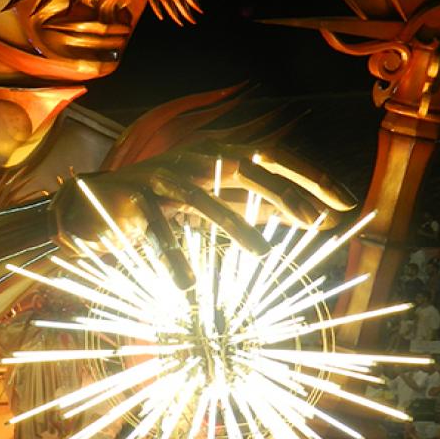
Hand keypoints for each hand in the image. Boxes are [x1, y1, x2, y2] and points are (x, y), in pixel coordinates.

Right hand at [51, 147, 354, 285]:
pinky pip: (158, 229)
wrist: (94, 204)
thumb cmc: (168, 202)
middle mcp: (194, 154)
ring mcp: (162, 172)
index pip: (274, 156)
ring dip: (233, 223)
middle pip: (247, 163)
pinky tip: (187, 286)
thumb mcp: (222, 200)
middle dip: (283, 191)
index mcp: (220, 152)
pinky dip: (174, 258)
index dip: (310, 175)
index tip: (345, 202)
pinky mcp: (133, 196)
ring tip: (261, 253)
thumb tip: (324, 217)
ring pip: (203, 194)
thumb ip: (265, 204)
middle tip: (315, 221)